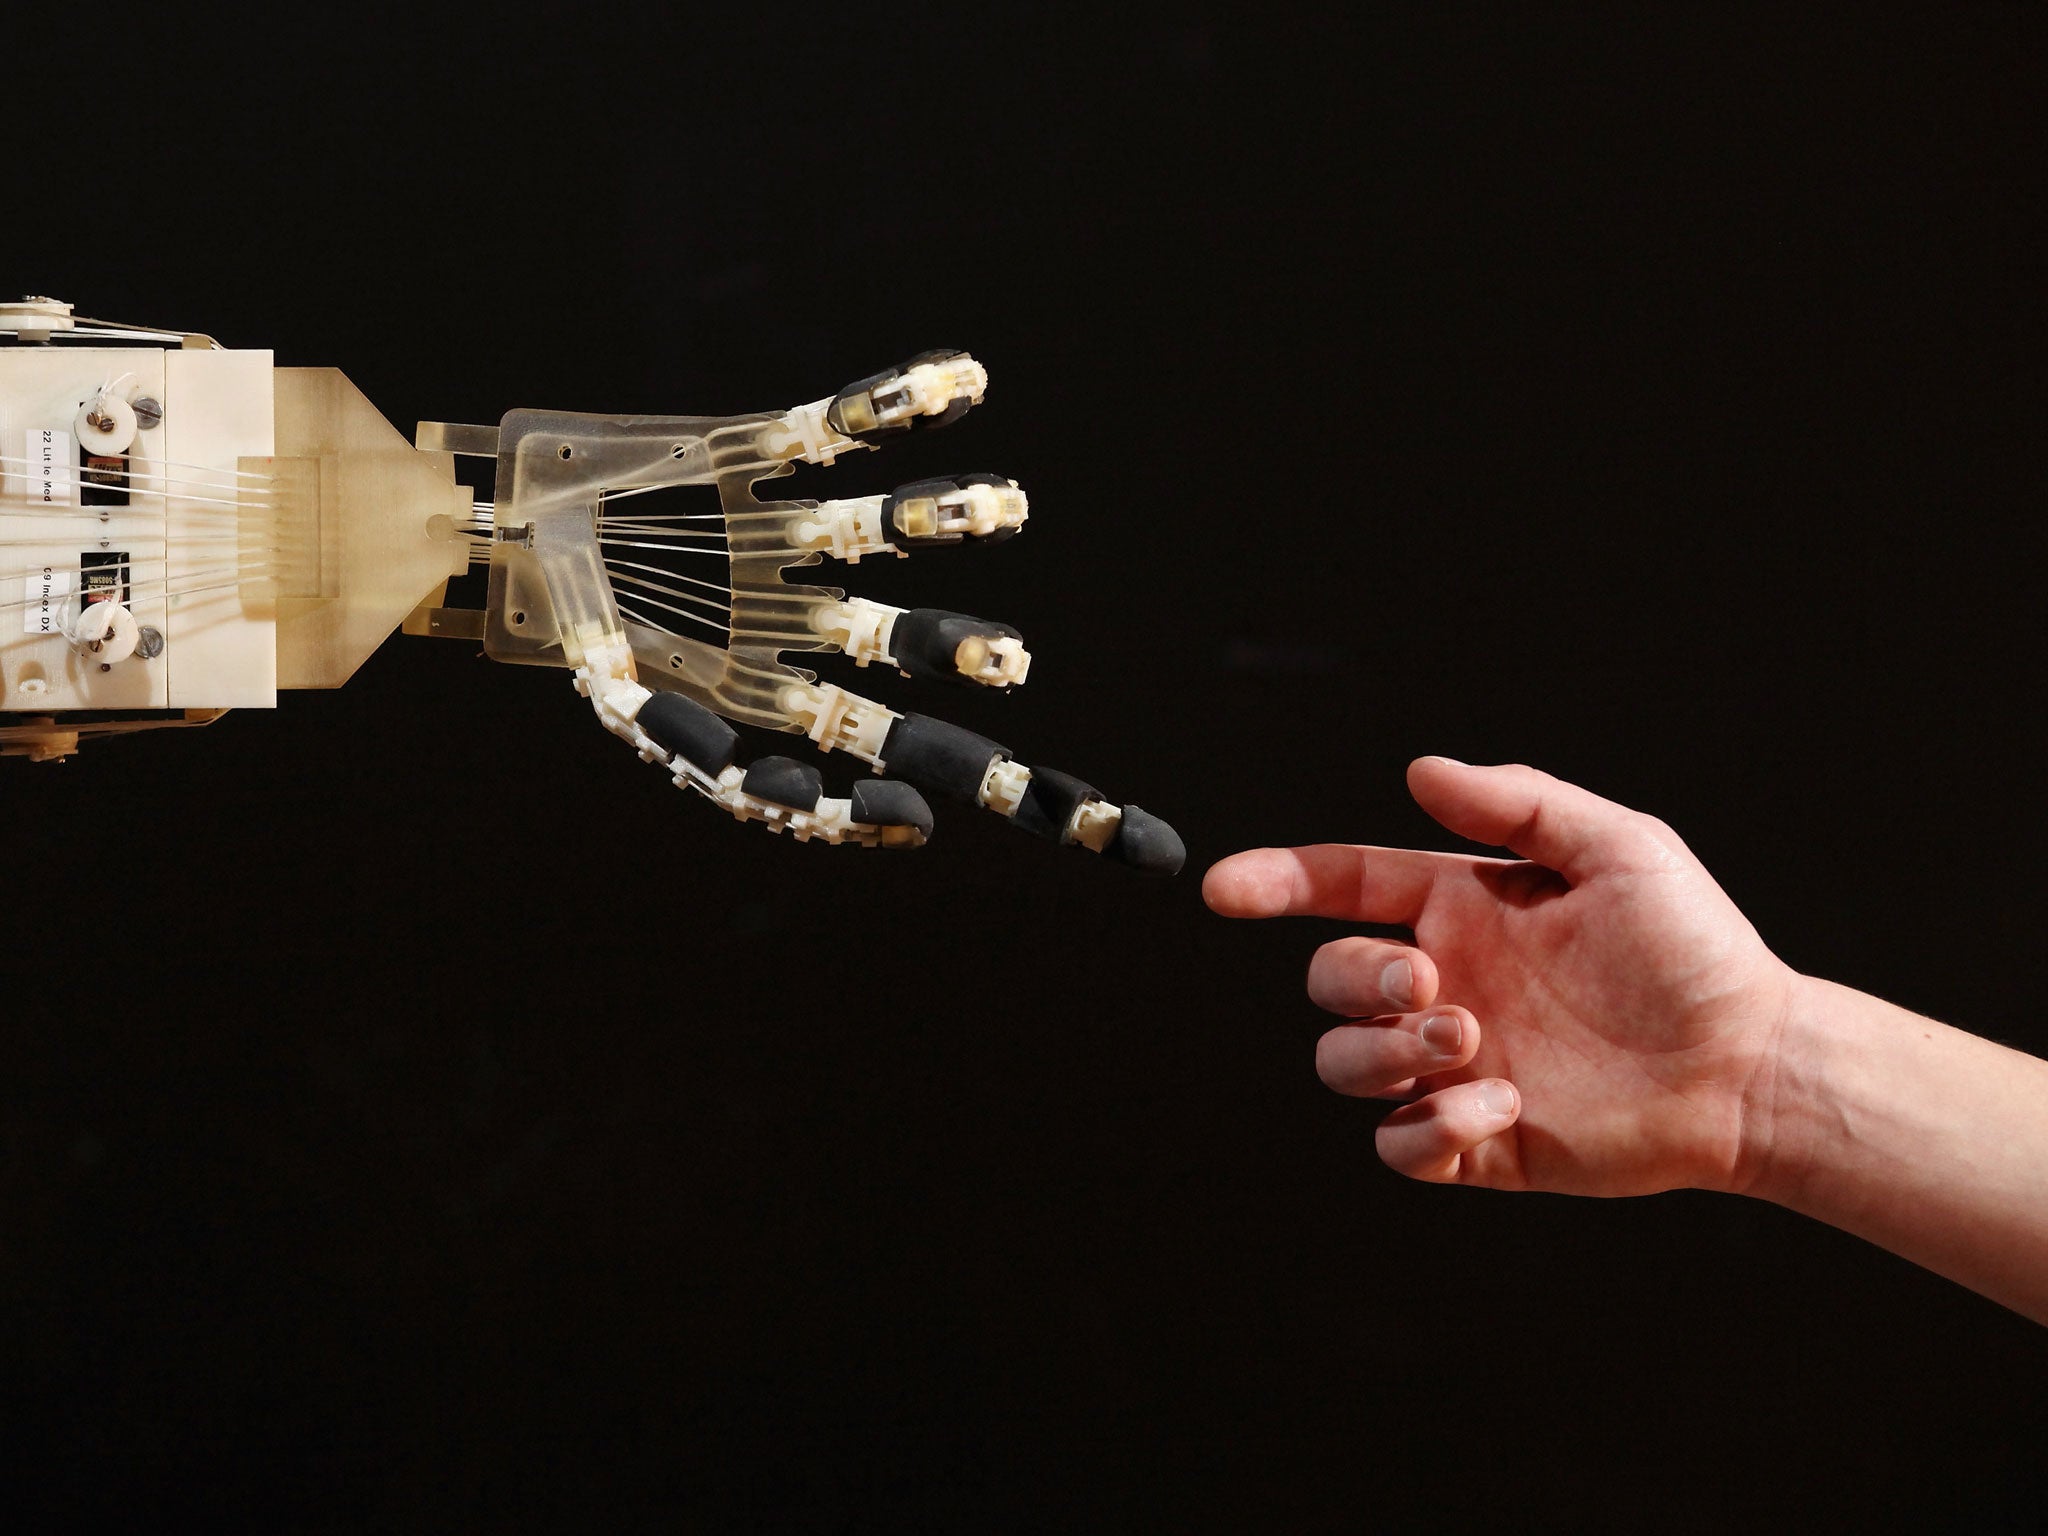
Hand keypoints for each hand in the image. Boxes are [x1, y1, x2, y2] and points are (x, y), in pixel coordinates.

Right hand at [1204, 758, 1799, 1195]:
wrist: (1752, 1067)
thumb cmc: (1696, 950)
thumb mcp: (1618, 846)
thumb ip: (1514, 802)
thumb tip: (1419, 771)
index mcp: (1461, 910)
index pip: (1343, 886)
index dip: (1277, 881)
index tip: (1225, 888)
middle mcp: (1445, 986)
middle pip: (1328, 980)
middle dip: (1355, 980)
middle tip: (1434, 987)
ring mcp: (1456, 1066)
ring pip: (1343, 1064)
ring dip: (1382, 1054)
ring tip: (1470, 1044)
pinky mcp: (1479, 1141)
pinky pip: (1401, 1146)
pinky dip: (1425, 1129)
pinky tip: (1498, 1106)